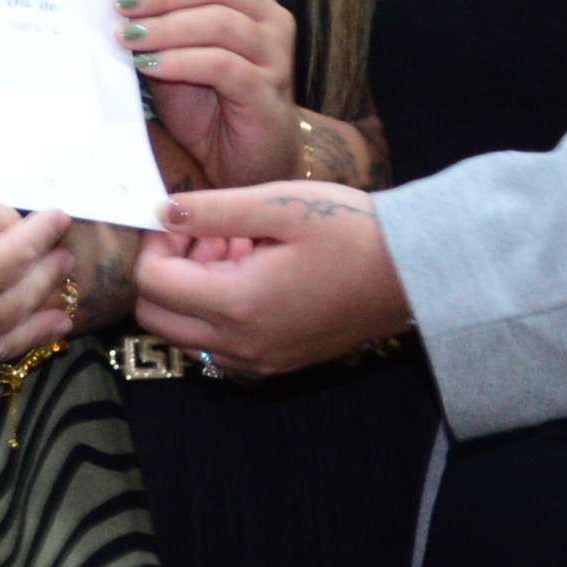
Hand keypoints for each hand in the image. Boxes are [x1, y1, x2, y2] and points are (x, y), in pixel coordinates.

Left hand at [115, 0, 301, 189]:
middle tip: (121, 4)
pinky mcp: (268, 91)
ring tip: (128, 37)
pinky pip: (223, 65)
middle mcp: (267, 16)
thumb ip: (153, 23)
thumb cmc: (207, 102)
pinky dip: (182, 61)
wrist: (242, 161)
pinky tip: (151, 65)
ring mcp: (274, 54)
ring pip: (220, 22)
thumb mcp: (173, 52)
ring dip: (167, 26)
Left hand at [131, 181, 410, 375]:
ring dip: (194, 289)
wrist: (414, 272)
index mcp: (238, 305)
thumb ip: (212, 209)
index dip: (156, 243)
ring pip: (188, 333)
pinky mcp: (279, 361)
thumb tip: (160, 210)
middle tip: (209, 232)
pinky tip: (258, 270)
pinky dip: (221, 308)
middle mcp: (243, 345)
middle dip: (169, 269)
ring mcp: (261, 360)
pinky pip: (222, 343)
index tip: (185, 216)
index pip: (151, 284)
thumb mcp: (278, 205)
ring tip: (239, 246)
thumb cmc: (351, 230)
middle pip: (157, 317)